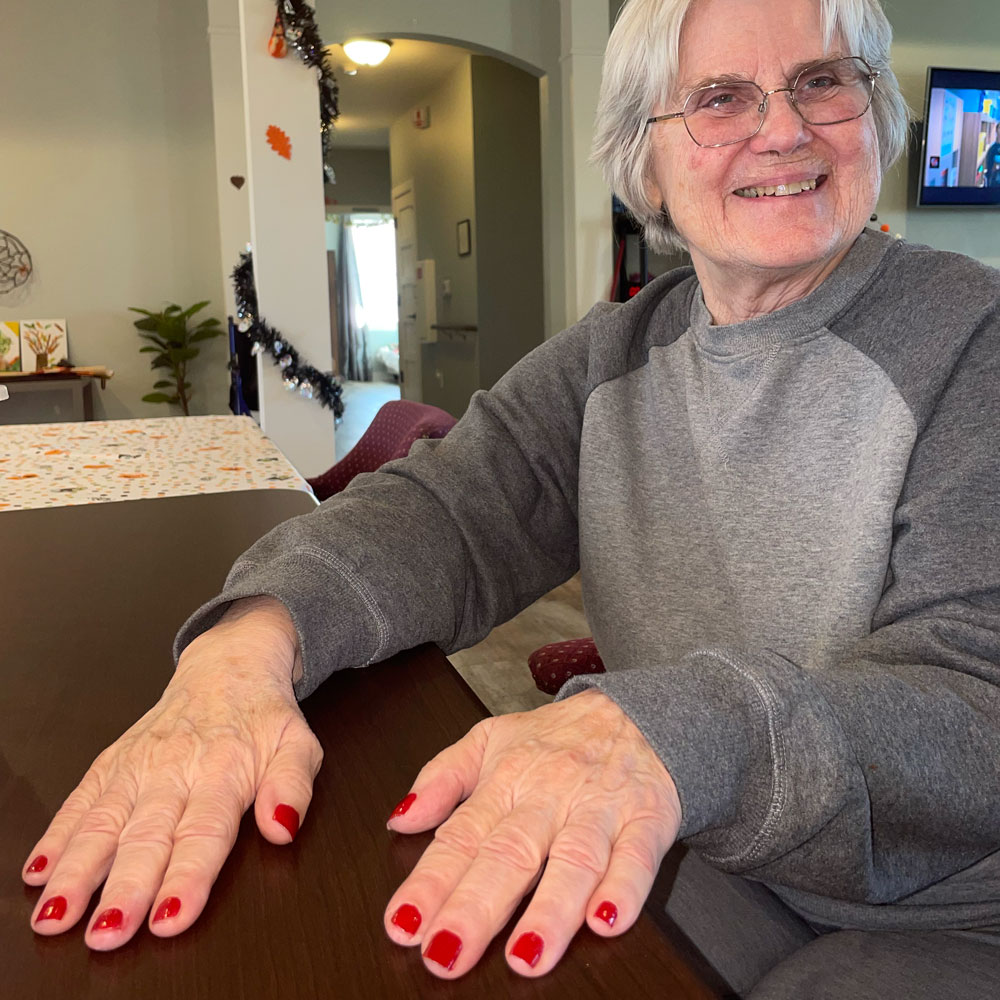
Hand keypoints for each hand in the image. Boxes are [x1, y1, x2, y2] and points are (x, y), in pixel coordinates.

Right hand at [21, 597, 322, 949]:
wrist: (230, 664)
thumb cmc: (264, 716)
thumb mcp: (299, 744)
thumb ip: (294, 786)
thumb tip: (284, 828)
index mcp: (225, 769)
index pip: (204, 832)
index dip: (186, 878)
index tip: (169, 918)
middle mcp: (175, 768)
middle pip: (147, 835)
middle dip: (125, 886)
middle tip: (106, 932)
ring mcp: (138, 764)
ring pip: (103, 821)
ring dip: (78, 870)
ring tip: (57, 914)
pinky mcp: (113, 761)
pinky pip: (80, 799)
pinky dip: (57, 835)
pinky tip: (38, 872)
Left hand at [383, 688, 680, 977]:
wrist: (640, 713)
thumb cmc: (559, 738)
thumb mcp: (490, 740)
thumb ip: (441, 777)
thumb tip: (400, 819)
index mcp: (505, 782)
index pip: (460, 837)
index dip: (430, 882)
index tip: (403, 925)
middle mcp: (549, 797)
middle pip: (510, 854)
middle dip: (477, 907)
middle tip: (447, 953)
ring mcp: (599, 810)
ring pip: (574, 860)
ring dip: (550, 910)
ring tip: (526, 956)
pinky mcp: (647, 821)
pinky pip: (637, 857)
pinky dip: (624, 889)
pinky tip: (606, 920)